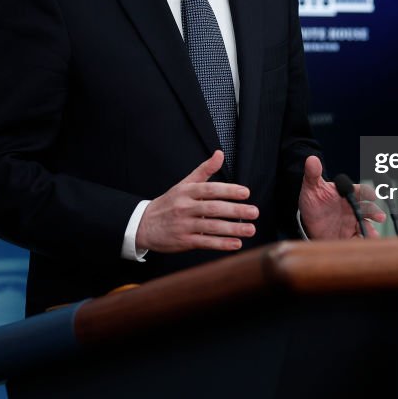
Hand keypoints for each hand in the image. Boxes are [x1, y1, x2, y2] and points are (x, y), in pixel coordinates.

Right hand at [136, 151, 259, 252]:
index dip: (228, 190)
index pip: (210, 189)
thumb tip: (220, 154)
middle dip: (235, 210)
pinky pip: (205, 242)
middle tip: (254, 212)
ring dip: (233, 229)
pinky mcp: (184, 241)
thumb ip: (204, 170)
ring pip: (211, 227)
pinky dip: (221, 244)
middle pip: (213, 208)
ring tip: (250, 229)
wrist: (143, 225)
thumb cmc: (168, 203)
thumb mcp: (183, 184)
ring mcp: (184, 225)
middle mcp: (185, 207)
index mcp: (186, 192)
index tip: (246, 193)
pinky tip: (236, 244)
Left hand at [298, 156, 385, 239]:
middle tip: (380, 217)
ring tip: (372, 235)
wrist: (307, 222)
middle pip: (368, 209)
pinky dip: (361, 243)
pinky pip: (358, 240)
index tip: (371, 195)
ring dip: (371, 231)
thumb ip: (313, 174)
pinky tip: (361, 244)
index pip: (360, 191)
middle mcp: (353, 209)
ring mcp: (353, 223)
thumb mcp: (311, 187)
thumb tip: (311, 159)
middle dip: (375, 213)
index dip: (367, 192)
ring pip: (365, 226)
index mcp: (348, 194)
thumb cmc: (313, 202)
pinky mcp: (349, 237)